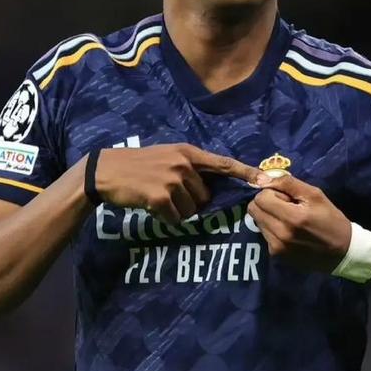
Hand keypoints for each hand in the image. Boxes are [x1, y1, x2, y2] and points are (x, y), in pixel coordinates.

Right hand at [95, 144, 259, 224]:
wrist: (104, 171)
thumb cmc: (137, 165)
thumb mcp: (167, 156)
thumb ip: (189, 166)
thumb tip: (210, 187)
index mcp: (187, 152)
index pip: (223, 163)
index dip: (245, 173)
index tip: (265, 180)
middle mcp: (183, 164)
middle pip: (205, 196)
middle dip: (192, 201)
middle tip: (169, 194)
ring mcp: (172, 180)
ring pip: (191, 209)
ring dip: (177, 211)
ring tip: (158, 198)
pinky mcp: (161, 197)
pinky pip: (175, 218)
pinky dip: (165, 218)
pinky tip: (151, 206)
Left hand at [248, 174, 351, 272]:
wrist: (342, 252)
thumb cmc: (330, 220)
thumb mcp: (314, 195)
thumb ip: (287, 183)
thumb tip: (262, 178)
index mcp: (291, 218)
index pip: (261, 198)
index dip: (272, 192)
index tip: (287, 197)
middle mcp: (280, 234)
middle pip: (254, 210)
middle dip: (266, 203)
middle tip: (286, 206)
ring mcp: (276, 248)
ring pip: (257, 221)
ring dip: (269, 216)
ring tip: (288, 220)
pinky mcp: (276, 256)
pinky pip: (264, 234)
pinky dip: (272, 229)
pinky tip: (288, 231)